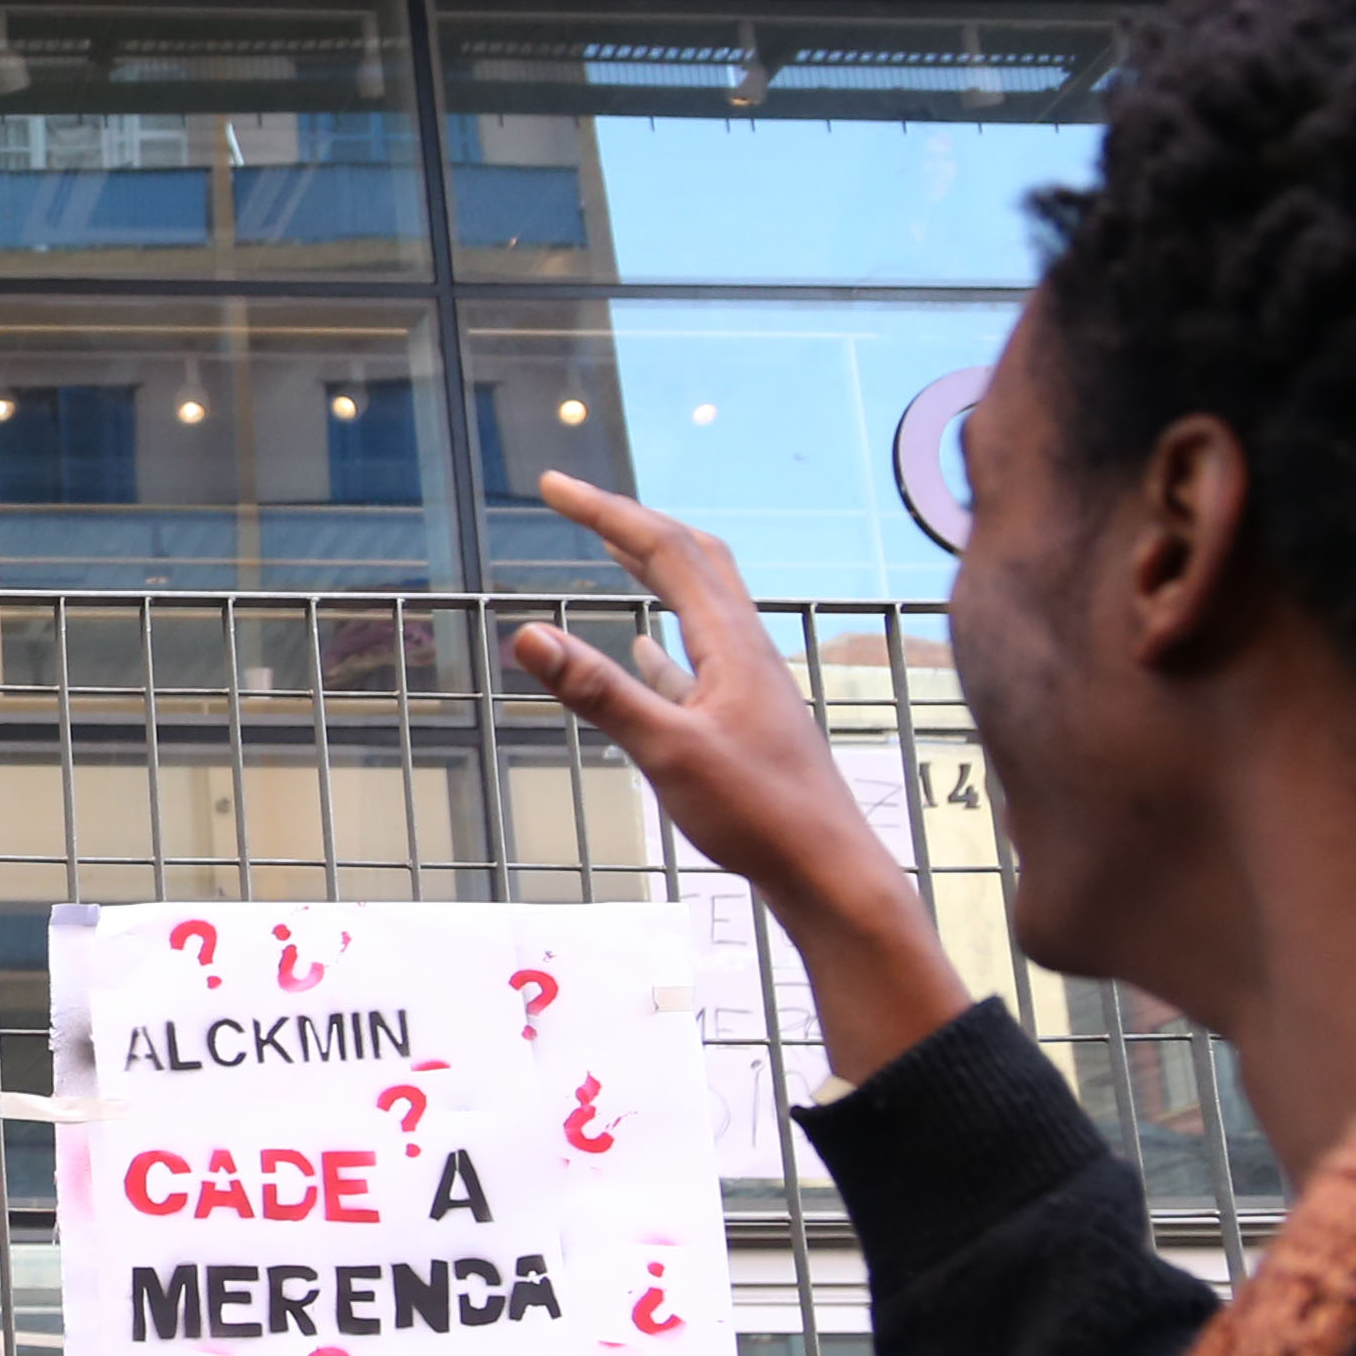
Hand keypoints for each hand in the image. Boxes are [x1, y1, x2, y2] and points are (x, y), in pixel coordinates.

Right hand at [503, 473, 968, 1081]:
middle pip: (692, 558)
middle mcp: (744, 649)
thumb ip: (598, 692)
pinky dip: (663, 637)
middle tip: (576, 503)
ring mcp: (747, 683)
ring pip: (700, 601)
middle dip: (632, 522)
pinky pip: (698, 657)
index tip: (552, 486)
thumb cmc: (758, 814)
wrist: (827, 868)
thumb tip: (528, 635)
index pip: (664, 550)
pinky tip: (644, 651)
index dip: (605, 511)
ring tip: (610, 550)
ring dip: (652, 566)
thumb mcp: (667, 751)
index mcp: (730, 643)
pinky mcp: (743, 719)